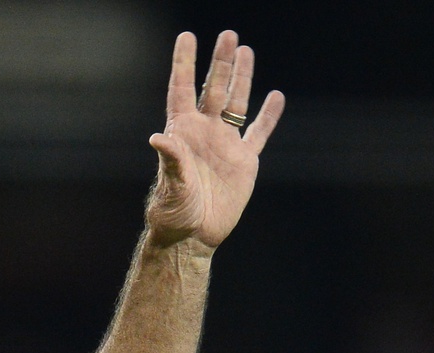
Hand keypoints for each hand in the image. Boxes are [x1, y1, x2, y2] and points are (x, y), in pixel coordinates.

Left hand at [145, 30, 284, 250]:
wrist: (193, 236)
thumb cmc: (174, 213)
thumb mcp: (170, 186)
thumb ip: (170, 161)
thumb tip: (158, 138)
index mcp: (182, 132)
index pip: (183, 90)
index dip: (184, 63)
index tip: (186, 36)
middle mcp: (204, 132)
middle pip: (214, 89)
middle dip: (220, 62)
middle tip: (228, 35)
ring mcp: (224, 144)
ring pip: (236, 103)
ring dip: (242, 78)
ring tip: (245, 51)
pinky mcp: (244, 162)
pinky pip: (258, 133)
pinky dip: (268, 116)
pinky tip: (275, 97)